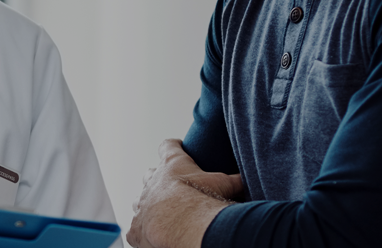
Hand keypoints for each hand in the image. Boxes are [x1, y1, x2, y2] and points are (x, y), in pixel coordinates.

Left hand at [127, 139, 241, 247]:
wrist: (181, 223)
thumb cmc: (201, 199)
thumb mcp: (221, 184)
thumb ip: (233, 180)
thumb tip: (245, 179)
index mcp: (172, 166)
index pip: (168, 146)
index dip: (172, 146)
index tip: (177, 146)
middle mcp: (152, 182)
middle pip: (150, 174)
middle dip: (158, 179)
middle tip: (171, 188)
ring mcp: (141, 204)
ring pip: (140, 200)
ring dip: (149, 204)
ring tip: (161, 213)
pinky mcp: (136, 227)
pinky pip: (136, 228)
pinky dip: (144, 231)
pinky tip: (153, 236)